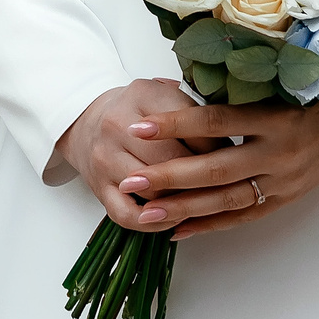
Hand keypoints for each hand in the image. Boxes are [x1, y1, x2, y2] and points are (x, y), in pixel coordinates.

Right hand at [53, 80, 216, 228]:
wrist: (86, 122)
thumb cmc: (135, 112)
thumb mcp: (162, 95)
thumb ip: (192, 109)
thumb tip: (230, 136)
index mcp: (141, 94)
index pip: (189, 124)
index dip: (217, 145)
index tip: (231, 154)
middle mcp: (118, 125)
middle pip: (172, 159)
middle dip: (204, 176)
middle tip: (224, 182)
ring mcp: (105, 158)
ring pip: (154, 190)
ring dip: (183, 201)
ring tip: (205, 201)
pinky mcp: (99, 188)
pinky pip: (129, 215)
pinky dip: (155, 223)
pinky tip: (173, 219)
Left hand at [112, 100, 318, 240]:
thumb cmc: (318, 90)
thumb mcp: (283, 81)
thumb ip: (240, 89)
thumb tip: (186, 85)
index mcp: (276, 116)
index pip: (215, 121)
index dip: (175, 123)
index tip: (138, 126)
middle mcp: (279, 151)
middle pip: (215, 168)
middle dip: (170, 176)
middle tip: (132, 181)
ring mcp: (284, 179)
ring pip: (227, 199)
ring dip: (185, 207)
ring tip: (147, 212)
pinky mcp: (287, 198)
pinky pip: (244, 217)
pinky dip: (211, 225)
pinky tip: (179, 231)